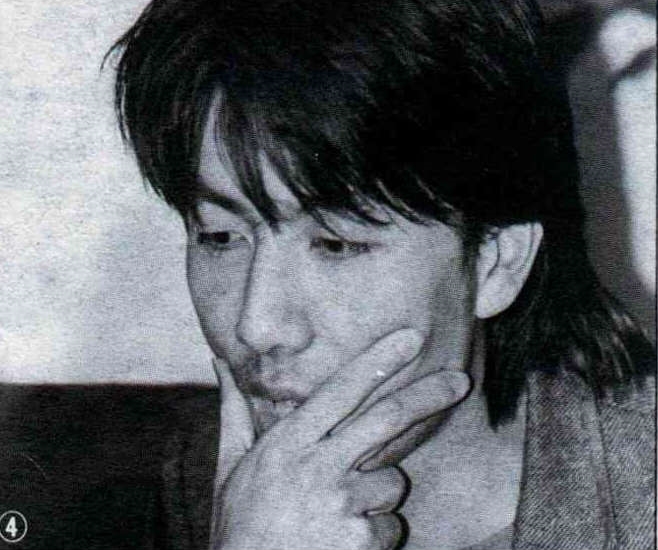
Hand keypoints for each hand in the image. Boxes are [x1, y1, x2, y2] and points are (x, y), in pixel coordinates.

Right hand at [211, 329, 470, 549]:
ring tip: (337, 515)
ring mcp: (340, 506)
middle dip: (427, 396)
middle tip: (460, 379)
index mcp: (288, 444)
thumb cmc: (239, 526)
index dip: (377, 361)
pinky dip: (375, 534)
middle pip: (386, 421)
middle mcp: (317, 467)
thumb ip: (234, 411)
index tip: (410, 338)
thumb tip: (219, 363)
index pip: (340, 391)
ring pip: (392, 482)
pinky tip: (341, 543)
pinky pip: (390, 527)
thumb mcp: (229, 466)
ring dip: (379, 495)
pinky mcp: (359, 542)